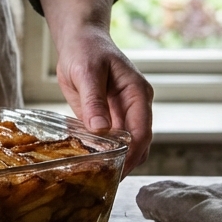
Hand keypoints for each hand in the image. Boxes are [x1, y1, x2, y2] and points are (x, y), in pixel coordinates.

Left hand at [36, 0, 152, 174]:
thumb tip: (101, 129)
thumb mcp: (87, 73)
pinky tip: (88, 163)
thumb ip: (94, 101)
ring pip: (125, 144)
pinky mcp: (108, 117)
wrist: (79, 41)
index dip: (133, 152)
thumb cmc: (86, 51)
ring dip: (114, 159)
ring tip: (97, 177)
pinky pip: (109, 139)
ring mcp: (122, 113)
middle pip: (139, 143)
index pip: (142, 130)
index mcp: (137, 94)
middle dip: (126, 162)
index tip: (120, 170)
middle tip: (106, 181)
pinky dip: (101, 152)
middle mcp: (135, 106)